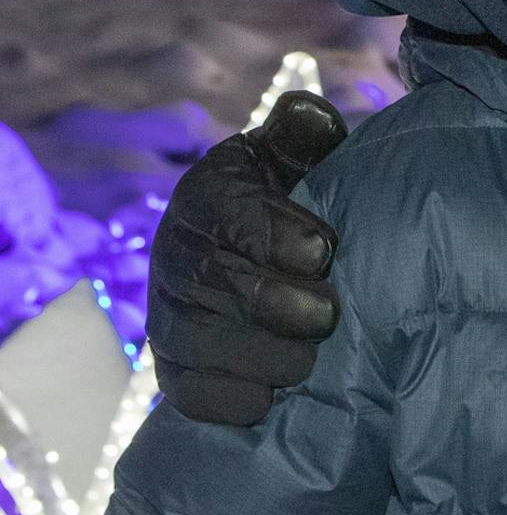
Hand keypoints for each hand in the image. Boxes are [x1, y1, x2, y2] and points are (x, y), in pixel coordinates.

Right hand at [147, 92, 346, 426]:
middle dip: (271, 303)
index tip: (321, 248)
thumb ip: (305, 136)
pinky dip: (231, 399)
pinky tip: (269, 397)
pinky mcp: (179, 371)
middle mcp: (180, 254)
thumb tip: (309, 115)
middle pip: (207, 282)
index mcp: (211, 196)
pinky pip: (190, 394)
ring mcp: (172, 316)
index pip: (222, 206)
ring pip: (196, 343)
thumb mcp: (302, 164)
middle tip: (326, 314)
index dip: (269, 230)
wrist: (289, 275)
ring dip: (259, 355)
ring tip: (307, 360)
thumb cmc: (302, 211)